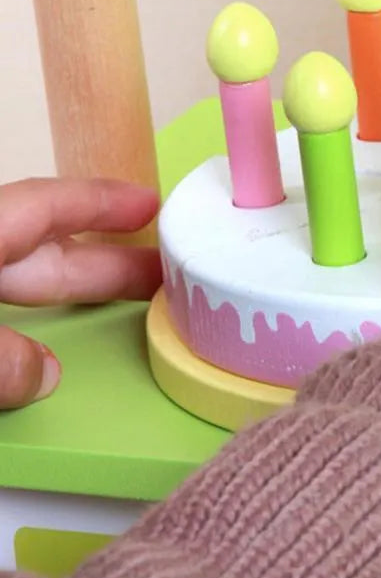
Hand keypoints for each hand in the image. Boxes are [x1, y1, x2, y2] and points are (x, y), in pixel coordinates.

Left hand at [0, 177, 160, 409]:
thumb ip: (3, 357)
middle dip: (110, 260)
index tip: (151, 205)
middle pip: (46, 252)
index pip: (47, 205)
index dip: (102, 202)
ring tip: (126, 308)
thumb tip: (45, 375)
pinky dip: (31, 330)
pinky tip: (40, 362)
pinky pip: (4, 317)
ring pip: (21, 285)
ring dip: (74, 297)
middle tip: (168, 270)